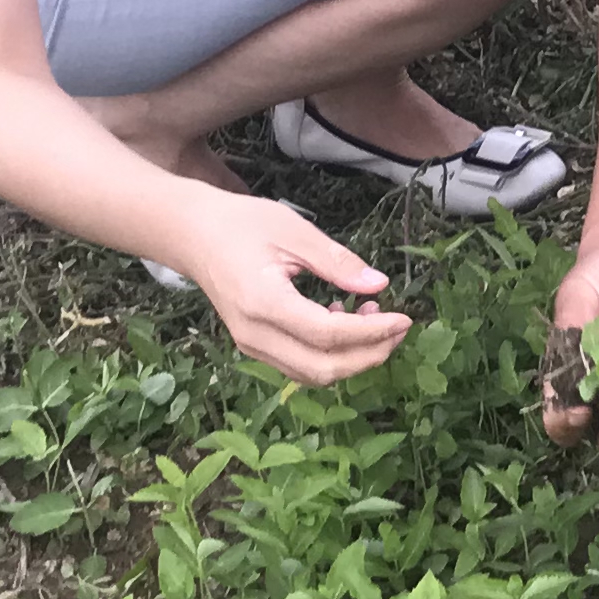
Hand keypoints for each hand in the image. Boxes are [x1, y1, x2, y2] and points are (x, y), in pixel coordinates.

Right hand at [169, 190, 412, 385]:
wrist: (194, 235)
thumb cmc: (242, 224)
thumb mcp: (294, 231)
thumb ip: (337, 262)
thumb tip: (379, 284)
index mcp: (264, 303)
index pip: (328, 335)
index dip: (372, 332)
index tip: (404, 318)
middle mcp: (255, 334)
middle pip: (322, 369)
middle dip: (369, 355)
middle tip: (398, 327)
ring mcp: (251, 345)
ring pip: (312, 374)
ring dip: (351, 357)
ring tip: (373, 317)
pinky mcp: (254, 345)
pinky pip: (299, 364)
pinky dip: (330, 353)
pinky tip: (343, 318)